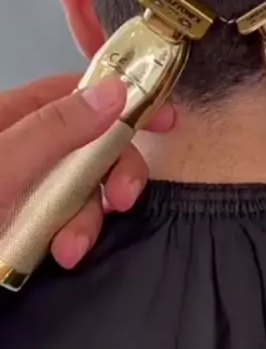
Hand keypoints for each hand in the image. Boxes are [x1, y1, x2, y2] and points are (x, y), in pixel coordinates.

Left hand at [0, 74, 173, 268]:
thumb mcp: (4, 163)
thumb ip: (55, 128)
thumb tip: (116, 90)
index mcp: (9, 116)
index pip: (75, 94)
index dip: (122, 101)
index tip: (166, 121)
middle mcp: (20, 148)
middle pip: (88, 145)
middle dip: (112, 174)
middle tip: (123, 199)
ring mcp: (19, 191)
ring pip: (78, 191)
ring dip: (86, 220)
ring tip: (70, 250)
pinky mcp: (21, 229)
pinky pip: (62, 225)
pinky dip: (68, 240)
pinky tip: (61, 257)